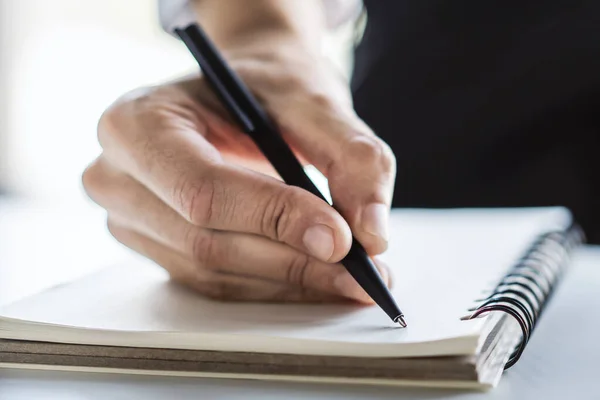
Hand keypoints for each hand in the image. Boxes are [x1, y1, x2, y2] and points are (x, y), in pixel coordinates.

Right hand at [82, 38, 395, 302]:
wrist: (239, 92)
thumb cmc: (263, 86)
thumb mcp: (312, 97)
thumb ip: (351, 155)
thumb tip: (371, 234)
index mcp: (138, 122)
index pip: (204, 189)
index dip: (274, 219)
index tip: (342, 240)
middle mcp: (119, 175)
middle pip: (207, 242)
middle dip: (294, 262)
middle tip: (363, 272)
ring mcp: (131, 218)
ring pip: (215, 273)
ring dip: (290, 282)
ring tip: (352, 278)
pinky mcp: (157, 246)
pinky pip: (216, 281)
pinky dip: (273, 284)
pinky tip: (316, 277)